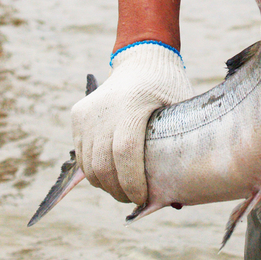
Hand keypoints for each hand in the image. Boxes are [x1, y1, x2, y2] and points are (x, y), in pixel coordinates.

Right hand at [71, 42, 192, 203]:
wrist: (143, 60)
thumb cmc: (170, 88)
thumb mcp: (182, 109)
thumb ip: (179, 144)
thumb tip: (176, 197)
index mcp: (134, 104)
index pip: (125, 152)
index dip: (132, 181)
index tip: (143, 198)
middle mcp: (105, 107)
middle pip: (103, 163)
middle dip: (118, 189)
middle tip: (134, 199)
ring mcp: (87, 111)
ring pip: (88, 163)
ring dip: (105, 184)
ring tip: (123, 190)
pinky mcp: (78, 114)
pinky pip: (82, 154)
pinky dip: (94, 170)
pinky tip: (112, 175)